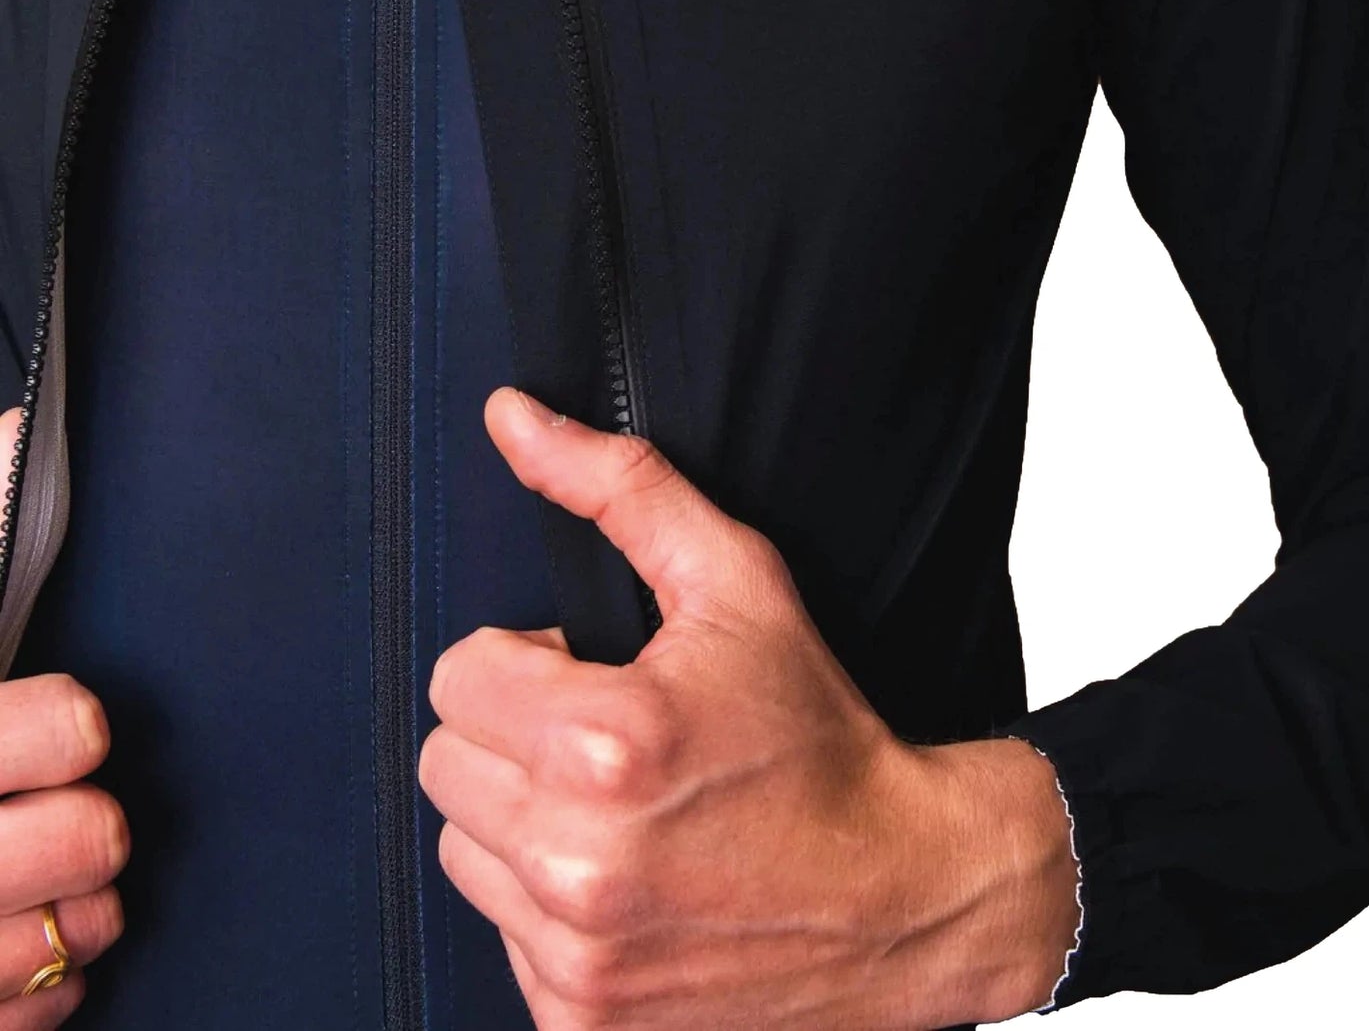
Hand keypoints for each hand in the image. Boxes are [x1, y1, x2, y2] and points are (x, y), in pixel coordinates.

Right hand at [0, 403, 129, 1026]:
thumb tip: (24, 432)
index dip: (41, 734)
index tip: (83, 719)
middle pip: (10, 865)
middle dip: (72, 838)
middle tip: (101, 816)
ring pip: (14, 954)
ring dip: (72, 920)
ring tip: (93, 880)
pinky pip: (4, 1025)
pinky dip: (44, 993)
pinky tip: (59, 950)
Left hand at [419, 388, 1077, 1028]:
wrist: (904, 891)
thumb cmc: (820, 729)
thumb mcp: (737, 580)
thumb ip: (618, 486)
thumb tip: (509, 415)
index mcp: (606, 741)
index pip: (459, 672)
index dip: (528, 660)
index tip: (597, 675)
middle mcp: (577, 860)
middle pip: (447, 761)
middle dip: (514, 734)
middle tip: (609, 739)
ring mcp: (576, 956)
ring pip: (464, 849)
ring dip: (521, 820)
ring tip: (620, 809)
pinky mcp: (581, 1024)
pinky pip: (501, 935)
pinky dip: (548, 906)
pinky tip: (632, 882)